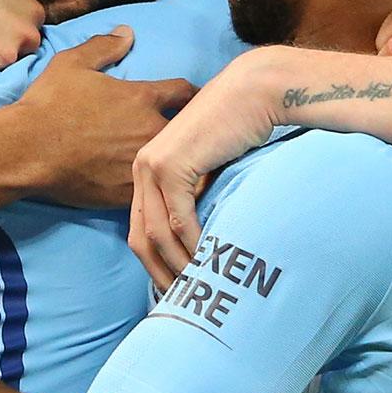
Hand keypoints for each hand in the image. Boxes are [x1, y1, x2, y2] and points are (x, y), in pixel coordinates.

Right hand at [10, 30, 195, 208]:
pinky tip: (150, 187)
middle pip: (185, 131)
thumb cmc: (49, 103)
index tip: (190, 98)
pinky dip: (151, 186)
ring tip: (170, 164)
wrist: (27, 151)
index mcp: (141, 97)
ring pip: (170, 164)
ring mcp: (140, 164)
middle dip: (185, 131)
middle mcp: (149, 130)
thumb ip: (104, 47)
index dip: (189, 93)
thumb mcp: (73, 63)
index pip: (183, 92)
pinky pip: (151, 189)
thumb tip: (127, 32)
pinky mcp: (126, 192)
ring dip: (170, 161)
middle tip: (184, 133)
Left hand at [128, 47, 286, 289]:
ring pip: (157, 233)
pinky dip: (192, 244)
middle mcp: (141, 169)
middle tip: (183, 298)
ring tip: (200, 285)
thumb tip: (198, 242)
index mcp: (145, 171)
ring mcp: (152, 166)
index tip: (174, 287)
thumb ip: (195, 199)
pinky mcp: (172, 166)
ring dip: (178, 264)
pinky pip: (178, 219)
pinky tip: (207, 259)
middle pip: (139, 237)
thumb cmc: (237, 131)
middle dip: (159, 272)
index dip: (154, 263)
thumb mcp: (207, 171)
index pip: (139, 229)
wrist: (252, 94)